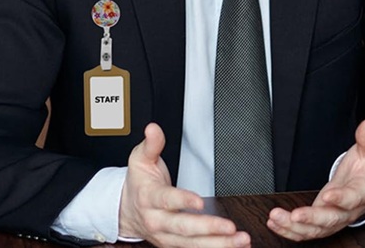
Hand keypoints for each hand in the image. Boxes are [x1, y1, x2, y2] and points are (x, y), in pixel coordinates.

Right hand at [119, 122, 250, 246]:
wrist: (125, 210)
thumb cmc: (138, 183)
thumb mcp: (140, 159)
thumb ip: (151, 144)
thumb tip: (153, 129)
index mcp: (149, 198)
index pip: (167, 200)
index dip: (183, 201)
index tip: (200, 202)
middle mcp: (158, 221)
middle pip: (183, 228)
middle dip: (208, 229)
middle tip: (229, 227)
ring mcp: (166, 236)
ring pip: (192, 244)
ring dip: (218, 244)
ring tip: (239, 239)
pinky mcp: (174, 244)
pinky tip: (234, 246)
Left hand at [267, 118, 364, 241]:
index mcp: (360, 193)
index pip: (351, 198)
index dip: (340, 198)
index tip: (327, 195)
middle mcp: (347, 211)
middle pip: (330, 219)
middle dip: (312, 219)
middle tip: (295, 215)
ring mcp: (333, 219)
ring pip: (315, 230)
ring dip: (294, 227)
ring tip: (276, 218)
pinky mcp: (321, 223)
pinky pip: (306, 232)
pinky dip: (290, 231)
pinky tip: (274, 223)